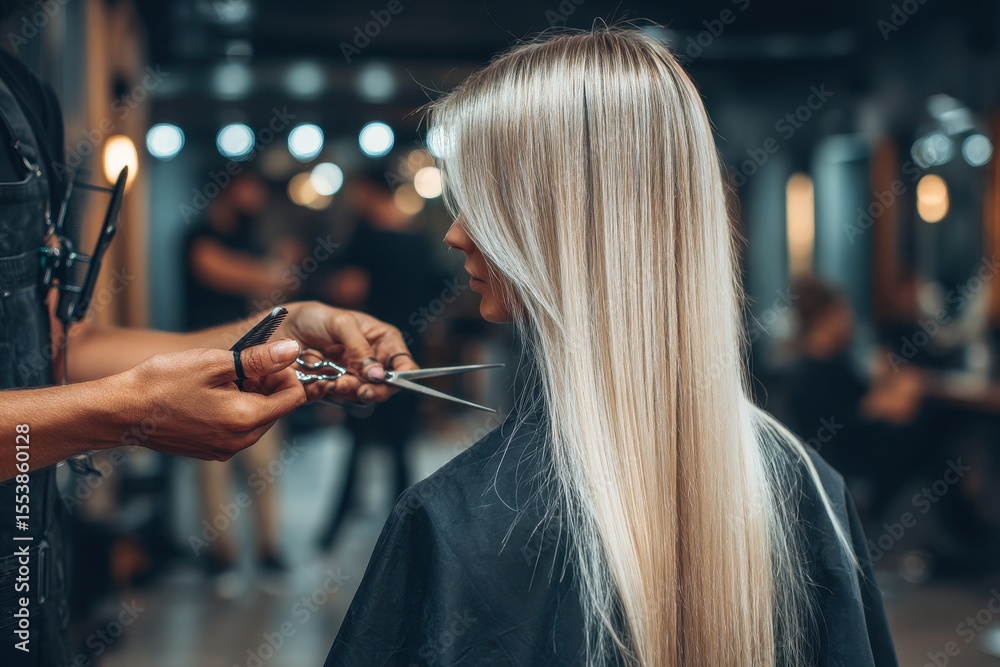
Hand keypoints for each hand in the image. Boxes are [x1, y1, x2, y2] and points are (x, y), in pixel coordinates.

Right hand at [121, 340, 306, 460]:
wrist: (121, 411)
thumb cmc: (161, 384)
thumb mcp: (215, 362)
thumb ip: (259, 359)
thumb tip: (292, 350)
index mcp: (245, 419)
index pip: (293, 398)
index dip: (286, 374)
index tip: (267, 360)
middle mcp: (240, 441)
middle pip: (277, 409)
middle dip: (267, 384)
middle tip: (240, 366)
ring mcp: (224, 449)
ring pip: (257, 418)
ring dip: (250, 396)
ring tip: (221, 379)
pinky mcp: (210, 449)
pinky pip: (237, 428)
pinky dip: (234, 409)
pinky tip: (210, 394)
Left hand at [274, 301, 418, 403]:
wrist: (281, 329)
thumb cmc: (315, 318)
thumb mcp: (340, 323)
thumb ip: (360, 347)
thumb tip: (377, 374)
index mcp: (382, 341)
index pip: (404, 364)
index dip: (402, 376)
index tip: (387, 381)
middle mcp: (372, 361)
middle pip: (387, 386)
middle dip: (374, 390)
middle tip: (361, 390)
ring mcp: (355, 376)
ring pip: (364, 395)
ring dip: (352, 392)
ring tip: (336, 382)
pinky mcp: (336, 388)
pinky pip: (342, 399)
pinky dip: (334, 394)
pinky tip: (324, 383)